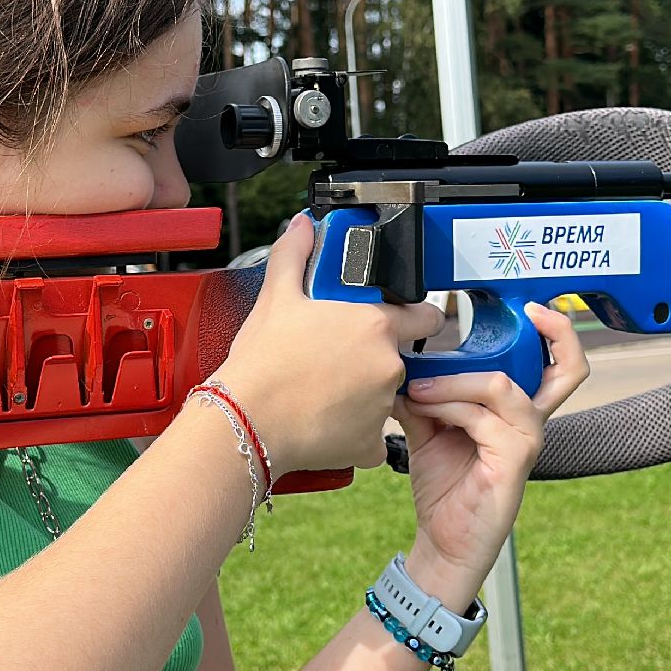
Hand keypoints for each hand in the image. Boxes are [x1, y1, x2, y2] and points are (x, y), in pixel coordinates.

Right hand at [212, 214, 443, 474]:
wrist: (244, 420)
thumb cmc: (262, 362)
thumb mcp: (276, 298)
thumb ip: (295, 256)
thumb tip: (302, 227)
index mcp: (376, 325)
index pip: (426, 316)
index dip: (411, 317)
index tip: (396, 321)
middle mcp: (388, 365)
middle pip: (397, 358)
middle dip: (372, 357)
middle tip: (334, 358)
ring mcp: (382, 407)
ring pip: (382, 397)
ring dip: (362, 394)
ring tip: (321, 391)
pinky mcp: (370, 444)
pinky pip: (371, 437)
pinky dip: (354, 433)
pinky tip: (325, 422)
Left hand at [393, 303, 587, 603]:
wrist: (442, 539)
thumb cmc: (445, 485)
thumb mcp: (429, 428)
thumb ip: (424, 393)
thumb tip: (401, 362)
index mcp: (517, 409)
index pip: (556, 362)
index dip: (555, 330)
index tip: (529, 308)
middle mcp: (531, 422)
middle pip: (569, 368)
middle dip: (550, 333)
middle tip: (517, 316)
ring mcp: (527, 442)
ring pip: (502, 386)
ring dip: (453, 382)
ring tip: (418, 389)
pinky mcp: (515, 463)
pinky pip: (485, 419)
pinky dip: (449, 408)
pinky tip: (422, 412)